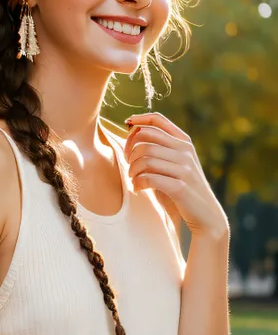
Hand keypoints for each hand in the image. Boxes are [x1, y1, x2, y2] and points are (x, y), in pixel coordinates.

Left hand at [123, 112, 229, 239]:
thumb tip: (132, 132)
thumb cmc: (183, 186)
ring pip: (145, 158)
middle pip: (146, 138)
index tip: (126, 124)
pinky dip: (137, 182)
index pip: (158, 120)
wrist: (207, 214)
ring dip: (132, 169)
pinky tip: (137, 187)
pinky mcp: (180, 187)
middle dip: (130, 148)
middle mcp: (185, 152)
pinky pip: (149, 178)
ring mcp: (184, 169)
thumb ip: (162, 147)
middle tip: (128, 162)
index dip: (138, 119)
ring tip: (132, 177)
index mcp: (184, 141)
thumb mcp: (177, 162)